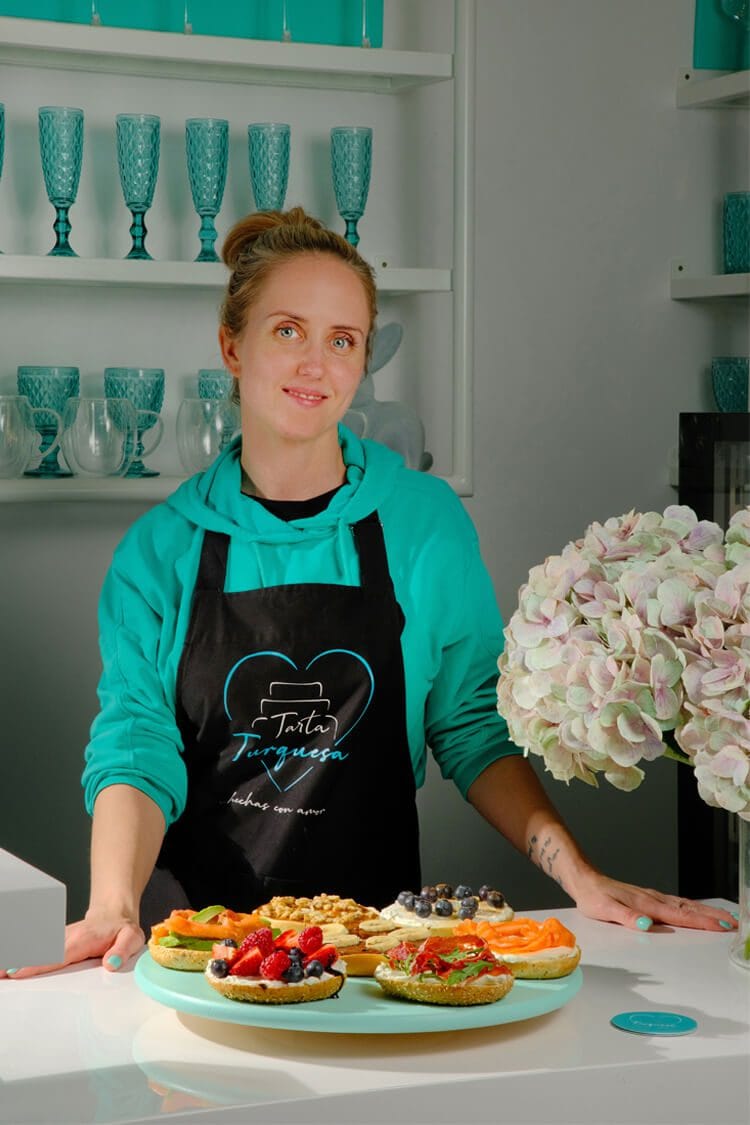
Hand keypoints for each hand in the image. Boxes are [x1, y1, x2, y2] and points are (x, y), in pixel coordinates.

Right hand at [1, 910, 144, 979]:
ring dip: (15, 961)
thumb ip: (122, 950)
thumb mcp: (131, 938)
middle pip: (38, 953)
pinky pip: (36, 950)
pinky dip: (21, 957)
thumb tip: (110, 964)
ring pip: (34, 950)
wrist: (115, 913)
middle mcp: (66, 938)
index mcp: (82, 940)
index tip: (17, 973)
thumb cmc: (121, 929)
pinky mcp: (55, 943)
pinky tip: (8, 968)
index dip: (36, 964)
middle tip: (0, 976)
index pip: (56, 955)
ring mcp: (58, 940)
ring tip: (0, 974)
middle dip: (17, 964)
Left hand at [572, 870, 737, 931]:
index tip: (723, 927)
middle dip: (713, 917)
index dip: (703, 922)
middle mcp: (653, 900)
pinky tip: (696, 912)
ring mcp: (652, 898)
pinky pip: (677, 904)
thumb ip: (626, 917)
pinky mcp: (648, 899)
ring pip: (685, 905)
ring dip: (706, 912)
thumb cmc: (594, 897)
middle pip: (689, 909)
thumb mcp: (605, 910)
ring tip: (725, 918)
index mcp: (648, 904)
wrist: (584, 881)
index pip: (681, 915)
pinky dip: (692, 908)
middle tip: (735, 923)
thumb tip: (646, 924)